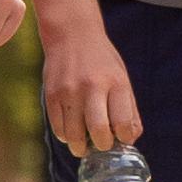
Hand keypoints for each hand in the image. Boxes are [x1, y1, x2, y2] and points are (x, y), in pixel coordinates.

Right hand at [40, 13, 141, 155]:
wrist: (72, 34)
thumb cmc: (102, 61)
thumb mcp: (122, 78)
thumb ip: (129, 109)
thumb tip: (130, 139)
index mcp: (115, 83)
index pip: (123, 123)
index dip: (123, 138)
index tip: (120, 138)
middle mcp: (92, 87)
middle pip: (98, 131)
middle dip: (102, 146)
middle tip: (102, 144)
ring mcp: (69, 91)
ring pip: (74, 135)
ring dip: (81, 146)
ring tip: (85, 143)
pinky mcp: (51, 95)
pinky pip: (58, 128)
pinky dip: (66, 136)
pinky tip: (72, 130)